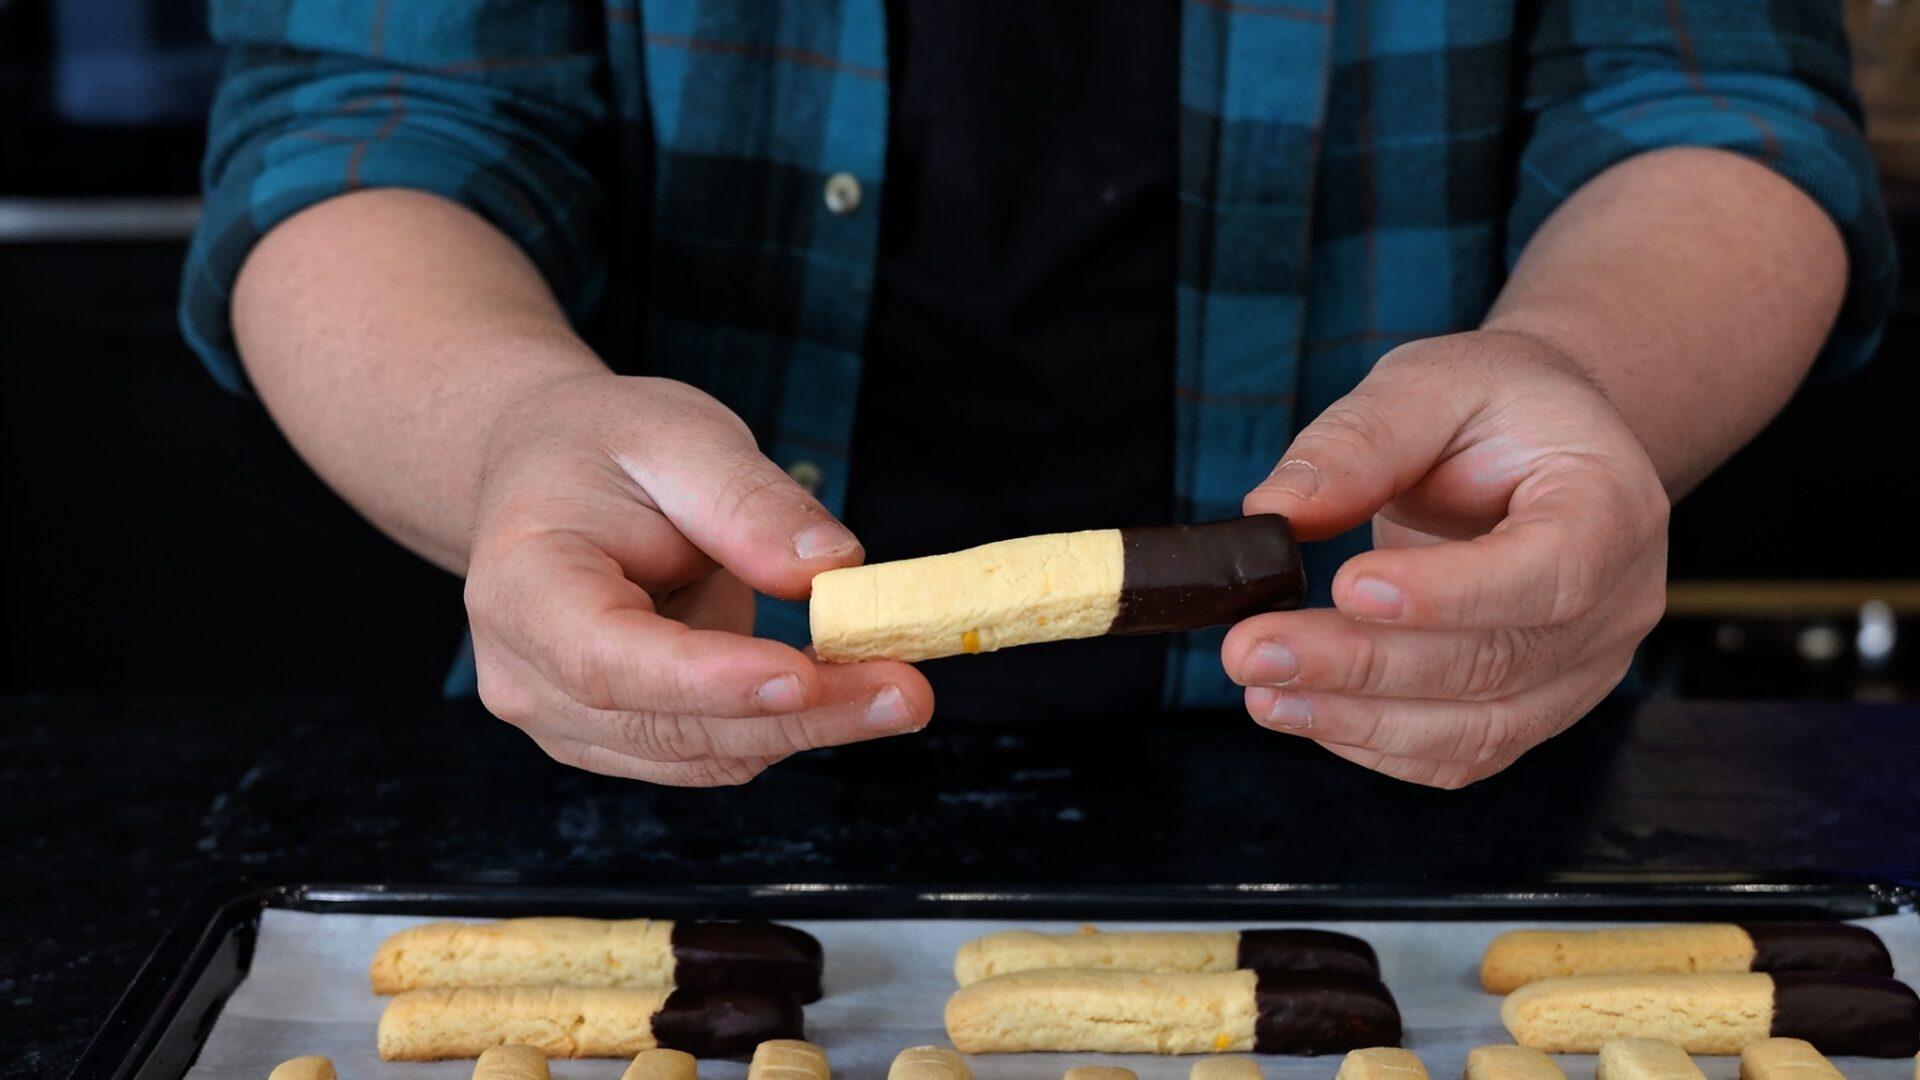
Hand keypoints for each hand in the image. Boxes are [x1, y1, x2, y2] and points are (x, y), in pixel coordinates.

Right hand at [464, 373, 933, 784]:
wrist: (547, 477)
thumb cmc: (604, 448)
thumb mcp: (677, 436)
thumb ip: (748, 502)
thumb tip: (831, 568)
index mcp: (520, 586)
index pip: (607, 658)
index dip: (709, 679)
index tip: (804, 676)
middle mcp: (527, 674)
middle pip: (670, 723)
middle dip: (798, 713)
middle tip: (907, 691)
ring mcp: (567, 721)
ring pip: (703, 752)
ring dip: (808, 728)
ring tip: (899, 687)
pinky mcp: (616, 740)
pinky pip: (713, 750)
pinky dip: (786, 726)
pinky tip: (849, 691)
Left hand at [1224, 330, 1667, 787]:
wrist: (1546, 445)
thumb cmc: (1494, 408)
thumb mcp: (1430, 384)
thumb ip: (1360, 442)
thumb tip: (1276, 511)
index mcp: (1611, 507)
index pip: (1550, 574)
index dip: (1451, 595)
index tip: (1348, 587)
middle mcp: (1617, 604)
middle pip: (1495, 663)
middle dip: (1363, 665)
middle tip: (1252, 649)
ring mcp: (1582, 671)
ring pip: (1475, 729)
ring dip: (1356, 719)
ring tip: (1261, 692)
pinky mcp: (1534, 709)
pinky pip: (1458, 754)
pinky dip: (1373, 741)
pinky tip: (1302, 709)